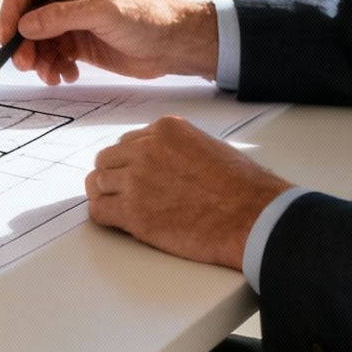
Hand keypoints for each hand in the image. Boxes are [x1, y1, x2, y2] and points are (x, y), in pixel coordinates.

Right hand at [0, 0, 218, 83]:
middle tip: (27, 66)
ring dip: (39, 60)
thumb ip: (62, 17)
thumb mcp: (103, 12)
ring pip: (37, 41)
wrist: (176, 44)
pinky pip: (53, 56)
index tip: (6, 38)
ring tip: (53, 76)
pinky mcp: (79, 44)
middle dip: (23, 43)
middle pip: (26, 18)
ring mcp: (71, 22)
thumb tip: (24, 26)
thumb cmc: (147, 16)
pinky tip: (68, 76)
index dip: (10, 12)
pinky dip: (54, 68)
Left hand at [85, 116, 290, 269]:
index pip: (128, 142)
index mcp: (165, 130)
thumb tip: (166, 162)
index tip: (135, 174)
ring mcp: (135, 180)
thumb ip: (178, 149)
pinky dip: (103, 216)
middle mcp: (145, 149)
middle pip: (108, 159)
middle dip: (114, 175)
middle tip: (124, 192)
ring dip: (108, 195)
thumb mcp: (208, 147)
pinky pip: (99, 211)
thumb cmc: (243, 188)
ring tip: (120, 207)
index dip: (131, 162)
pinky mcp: (133, 213)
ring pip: (99, 183)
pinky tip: (115, 221)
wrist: (253, 217)